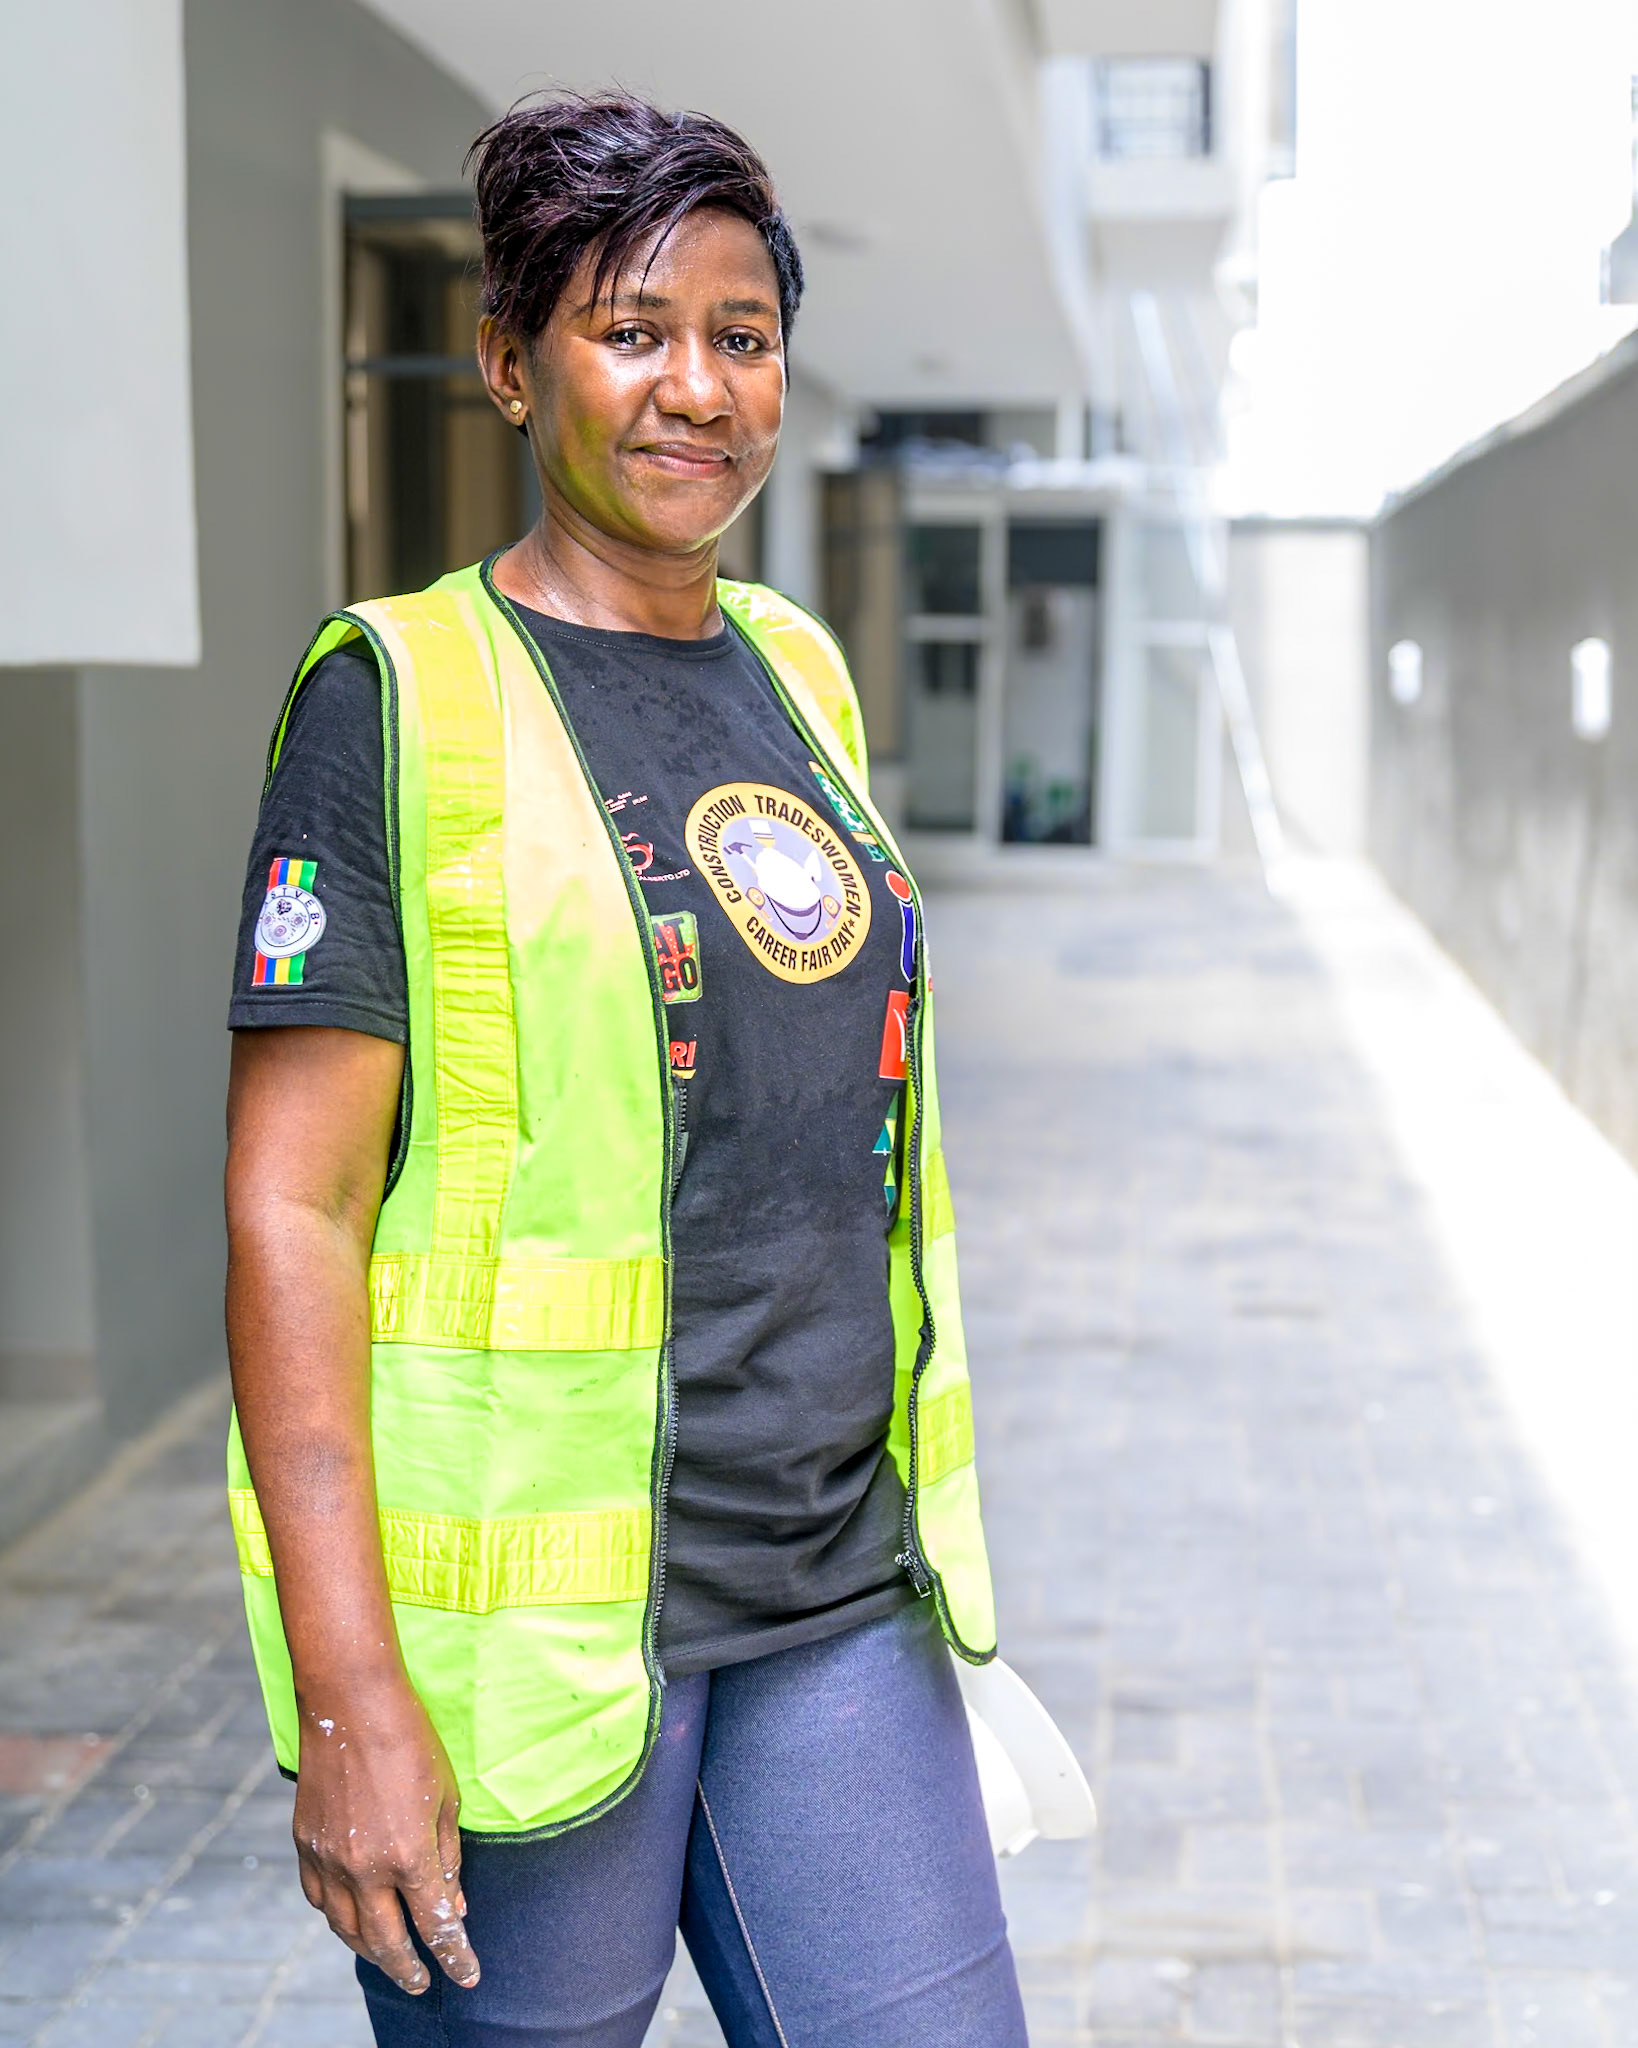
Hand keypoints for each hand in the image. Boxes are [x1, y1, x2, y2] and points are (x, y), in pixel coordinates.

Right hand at [292, 1680, 478, 1994]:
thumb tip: (452, 1906)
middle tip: (424, 1985)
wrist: (349, 1702)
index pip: (434, 1925)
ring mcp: (329, 1859)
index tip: (467, 1977)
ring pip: (348, 1929)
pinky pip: (320, 1900)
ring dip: (371, 1952)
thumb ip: (448, 1857)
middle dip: (409, 1970)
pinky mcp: (305, 1845)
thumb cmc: (409, 1740)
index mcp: (407, 1855)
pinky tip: (351, 1921)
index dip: (454, 1956)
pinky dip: (338, 1919)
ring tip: (391, 1960)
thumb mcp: (446, 1797)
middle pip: (386, 1942)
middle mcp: (364, 1868)